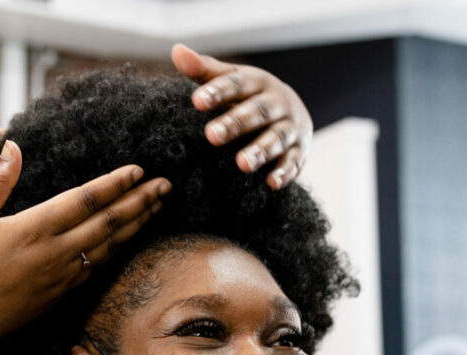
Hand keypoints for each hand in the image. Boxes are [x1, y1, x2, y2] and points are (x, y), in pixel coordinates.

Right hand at [0, 140, 169, 354]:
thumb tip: (13, 146)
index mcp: (33, 229)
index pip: (85, 200)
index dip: (114, 183)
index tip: (138, 169)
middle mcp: (55, 252)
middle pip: (108, 222)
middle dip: (139, 201)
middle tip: (166, 184)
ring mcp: (62, 276)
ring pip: (110, 246)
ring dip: (137, 224)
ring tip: (158, 207)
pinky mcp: (61, 294)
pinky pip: (99, 267)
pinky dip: (120, 250)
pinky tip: (130, 240)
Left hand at [171, 43, 311, 189]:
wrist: (292, 112)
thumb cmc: (248, 96)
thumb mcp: (229, 80)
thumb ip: (203, 70)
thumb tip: (177, 51)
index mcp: (257, 83)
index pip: (237, 85)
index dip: (218, 92)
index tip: (196, 101)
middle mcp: (277, 103)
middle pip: (257, 112)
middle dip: (236, 124)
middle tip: (212, 136)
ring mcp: (290, 128)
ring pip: (276, 139)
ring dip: (260, 151)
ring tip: (242, 164)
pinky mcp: (298, 152)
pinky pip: (293, 162)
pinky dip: (284, 173)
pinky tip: (271, 183)